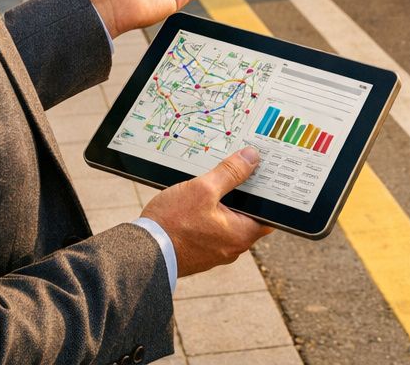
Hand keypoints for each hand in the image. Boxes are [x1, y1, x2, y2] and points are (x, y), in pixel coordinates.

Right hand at [140, 147, 272, 276]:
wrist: (143, 252)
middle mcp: (232, 247)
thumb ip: (230, 173)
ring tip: (212, 182)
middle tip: (235, 171)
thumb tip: (251, 158)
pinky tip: (196, 201)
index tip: (262, 176)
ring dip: (221, 204)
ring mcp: (215, 251)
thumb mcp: (203, 189)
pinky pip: (211, 228)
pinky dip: (208, 214)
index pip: (267, 213)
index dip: (267, 193)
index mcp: (241, 234)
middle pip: (247, 215)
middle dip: (241, 195)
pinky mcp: (199, 251)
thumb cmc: (173, 224)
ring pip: (227, 221)